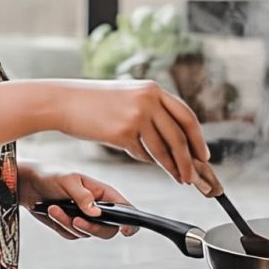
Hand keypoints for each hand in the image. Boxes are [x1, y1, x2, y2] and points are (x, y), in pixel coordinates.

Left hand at [18, 164, 138, 240]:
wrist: (29, 184)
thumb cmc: (51, 175)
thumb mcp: (68, 180)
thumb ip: (84, 196)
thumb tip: (97, 213)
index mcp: (102, 192)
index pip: (125, 208)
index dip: (131, 221)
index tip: (125, 230)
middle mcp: (97, 207)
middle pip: (108, 229)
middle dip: (92, 228)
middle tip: (75, 220)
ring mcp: (84, 218)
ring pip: (86, 234)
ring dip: (68, 223)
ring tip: (54, 208)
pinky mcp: (70, 226)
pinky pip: (71, 235)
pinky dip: (60, 225)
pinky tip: (51, 211)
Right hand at [50, 79, 209, 184]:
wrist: (64, 101)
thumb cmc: (95, 102)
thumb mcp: (129, 96)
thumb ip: (152, 110)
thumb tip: (175, 138)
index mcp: (153, 89)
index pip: (186, 116)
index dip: (198, 138)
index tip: (203, 155)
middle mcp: (148, 100)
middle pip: (180, 136)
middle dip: (190, 160)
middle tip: (194, 176)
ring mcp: (136, 116)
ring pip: (164, 150)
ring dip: (174, 168)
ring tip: (180, 179)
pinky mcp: (122, 133)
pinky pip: (142, 154)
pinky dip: (147, 161)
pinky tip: (146, 161)